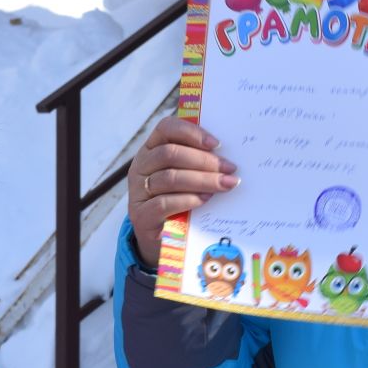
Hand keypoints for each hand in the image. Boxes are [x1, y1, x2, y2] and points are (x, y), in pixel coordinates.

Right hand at [128, 118, 238, 267]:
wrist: (162, 239)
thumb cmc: (179, 201)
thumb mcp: (185, 176)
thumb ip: (197, 163)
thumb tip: (227, 156)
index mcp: (151, 149)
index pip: (166, 128)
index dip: (192, 132)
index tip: (217, 144)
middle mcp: (141, 166)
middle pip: (170, 153)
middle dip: (204, 160)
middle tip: (230, 168)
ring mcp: (138, 191)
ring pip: (170, 178)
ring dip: (202, 180)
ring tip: (224, 184)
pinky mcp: (141, 215)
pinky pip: (164, 203)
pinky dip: (188, 199)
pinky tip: (205, 199)